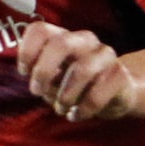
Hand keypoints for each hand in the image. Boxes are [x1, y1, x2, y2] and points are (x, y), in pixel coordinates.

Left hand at [17, 22, 136, 121]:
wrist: (119, 93)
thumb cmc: (77, 86)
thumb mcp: (55, 80)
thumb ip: (42, 76)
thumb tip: (37, 83)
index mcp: (64, 37)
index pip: (40, 30)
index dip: (27, 50)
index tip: (24, 72)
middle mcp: (85, 40)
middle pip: (61, 43)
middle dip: (44, 70)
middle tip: (37, 92)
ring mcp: (105, 55)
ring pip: (82, 69)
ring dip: (65, 95)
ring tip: (60, 109)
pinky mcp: (120, 75)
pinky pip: (98, 94)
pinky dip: (83, 109)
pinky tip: (76, 115)